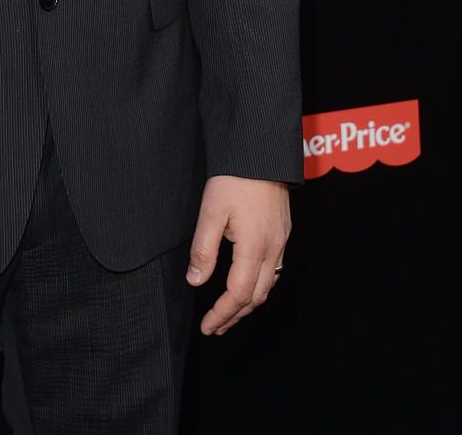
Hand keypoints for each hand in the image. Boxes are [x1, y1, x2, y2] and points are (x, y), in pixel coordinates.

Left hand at [186, 175, 289, 335]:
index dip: (222, 314)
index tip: (207, 327)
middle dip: (235, 316)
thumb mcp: (211, 212)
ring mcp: (281, 240)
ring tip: (228, 313)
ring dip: (248, 303)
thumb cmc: (234, 179)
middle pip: (257, 296)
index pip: (239, 294)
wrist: (260, 152)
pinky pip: (274, 269)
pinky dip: (259, 285)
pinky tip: (247, 284)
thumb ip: (204, 250)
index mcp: (254, 247)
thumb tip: (196, 281)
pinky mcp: (283, 231)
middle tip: (215, 327)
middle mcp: (273, 248)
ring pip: (268, 285)